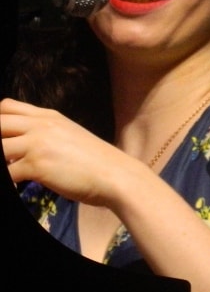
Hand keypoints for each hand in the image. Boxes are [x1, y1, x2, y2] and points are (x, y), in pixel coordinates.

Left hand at [0, 97, 121, 204]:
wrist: (116, 175)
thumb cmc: (96, 161)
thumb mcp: (70, 135)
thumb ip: (47, 134)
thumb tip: (25, 146)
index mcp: (48, 116)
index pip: (7, 106)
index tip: (3, 137)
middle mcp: (40, 125)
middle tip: (6, 156)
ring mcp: (38, 144)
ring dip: (1, 160)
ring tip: (12, 170)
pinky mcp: (37, 166)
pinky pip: (7, 173)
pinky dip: (8, 181)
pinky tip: (17, 186)